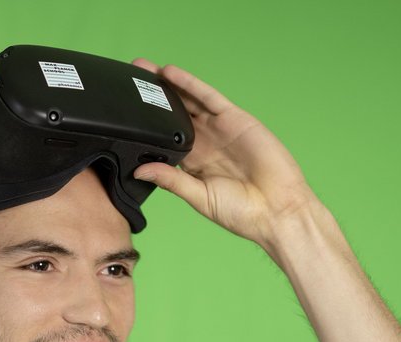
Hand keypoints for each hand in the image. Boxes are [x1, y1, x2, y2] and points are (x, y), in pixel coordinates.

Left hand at [132, 59, 321, 248]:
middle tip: (129, 78)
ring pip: (188, 101)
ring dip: (167, 85)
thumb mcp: (198, 197)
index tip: (124, 115)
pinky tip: (171, 73)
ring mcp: (220, 129)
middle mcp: (205, 143)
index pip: (164, 138)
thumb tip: (140, 169)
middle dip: (152, 98)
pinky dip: (190, 84)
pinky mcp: (235, 119)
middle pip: (173, 114)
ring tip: (143, 69)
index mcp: (193, 164)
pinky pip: (209, 97)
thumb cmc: (242, 212)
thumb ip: (171, 180)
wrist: (277, 210)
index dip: (146, 125)